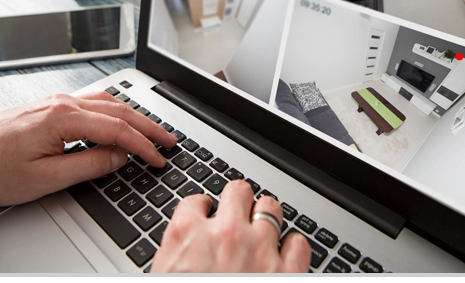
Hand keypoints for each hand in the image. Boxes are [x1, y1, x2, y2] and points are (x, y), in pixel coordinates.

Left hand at [0, 92, 176, 205]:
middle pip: (120, 111)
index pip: (118, 130)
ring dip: (135, 117)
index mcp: (63, 118)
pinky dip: (117, 111)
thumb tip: (121, 157)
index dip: (143, 146)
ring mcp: (58, 102)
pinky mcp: (53, 107)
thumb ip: (89, 165)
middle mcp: (64, 103)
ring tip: (153, 130)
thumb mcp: (46, 177)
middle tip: (169, 140)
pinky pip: (95, 102)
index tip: (158, 159)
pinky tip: (122, 119)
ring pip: (110, 103)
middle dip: (149, 127)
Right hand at [151, 181, 310, 272]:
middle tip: (237, 212)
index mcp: (187, 235)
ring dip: (267, 216)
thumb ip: (177, 253)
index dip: (203, 207)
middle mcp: (225, 234)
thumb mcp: (166, 275)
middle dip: (238, 199)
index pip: (197, 200)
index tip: (206, 214)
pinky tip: (284, 255)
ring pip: (271, 208)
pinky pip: (298, 243)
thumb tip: (184, 245)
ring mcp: (259, 250)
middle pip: (238, 191)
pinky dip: (293, 247)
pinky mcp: (287, 272)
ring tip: (263, 227)